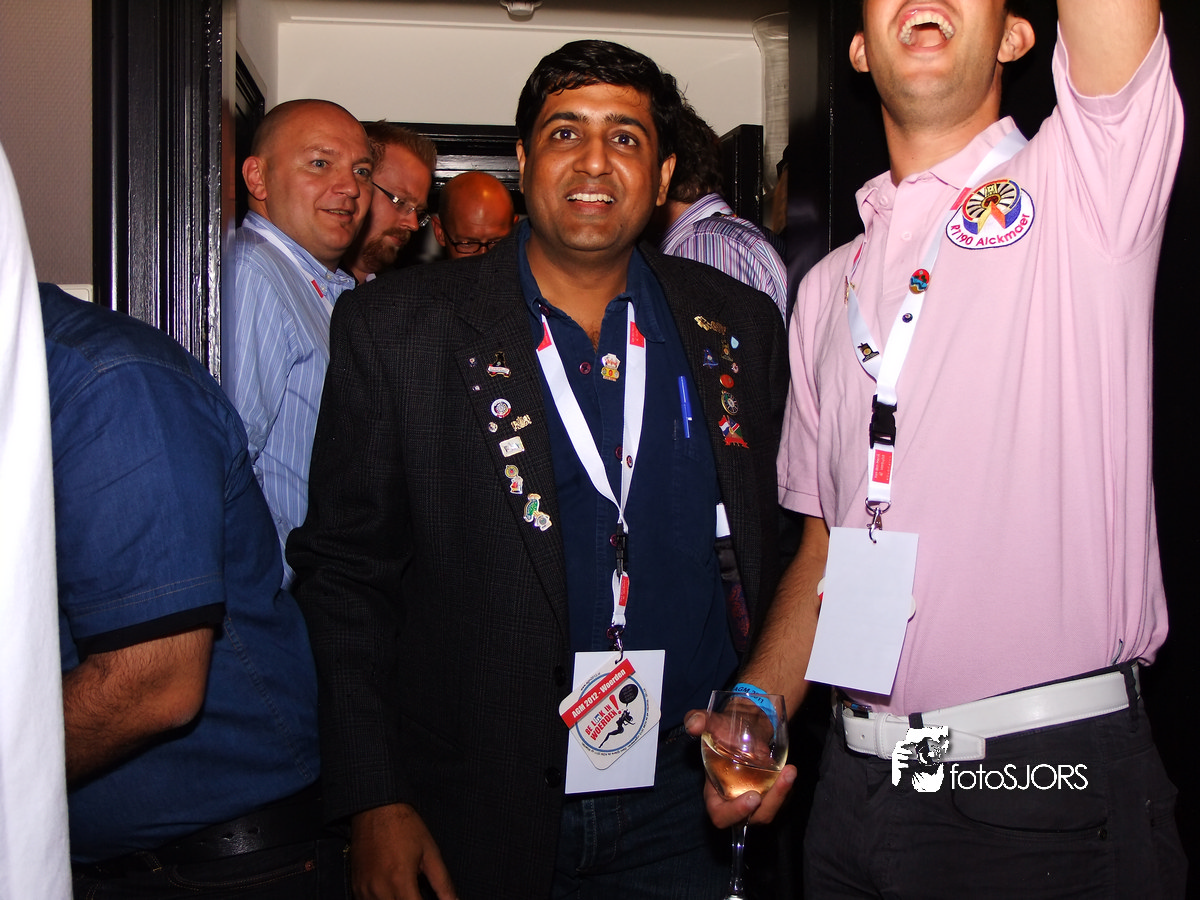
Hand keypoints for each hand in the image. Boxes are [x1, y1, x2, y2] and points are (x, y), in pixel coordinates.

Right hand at [350, 803, 456, 899]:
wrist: (375, 807)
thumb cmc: (405, 827)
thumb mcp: (430, 853)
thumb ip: (442, 883)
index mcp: (400, 881)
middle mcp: (379, 890)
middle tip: (418, 894)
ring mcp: (364, 890)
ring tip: (408, 893)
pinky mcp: (356, 887)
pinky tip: (393, 894)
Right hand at [686, 709, 796, 827]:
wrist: (745, 730)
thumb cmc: (724, 732)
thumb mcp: (711, 723)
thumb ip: (699, 721)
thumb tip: (693, 724)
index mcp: (714, 796)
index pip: (721, 816)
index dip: (735, 812)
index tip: (753, 797)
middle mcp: (735, 805)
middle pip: (753, 818)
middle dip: (770, 803)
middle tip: (782, 780)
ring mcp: (754, 805)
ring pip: (769, 812)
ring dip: (782, 795)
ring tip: (790, 771)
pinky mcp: (769, 799)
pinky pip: (779, 802)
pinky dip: (786, 790)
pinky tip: (790, 771)